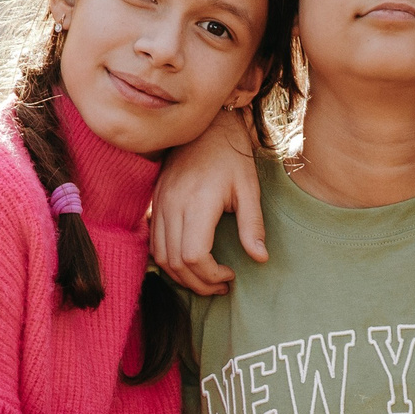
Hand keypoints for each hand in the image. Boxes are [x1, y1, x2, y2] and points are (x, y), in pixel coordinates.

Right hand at [148, 107, 265, 295]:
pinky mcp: (156, 203)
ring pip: (161, 256)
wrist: (207, 127)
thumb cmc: (231, 156)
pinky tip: (189, 263)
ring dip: (181, 276)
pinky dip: (168, 261)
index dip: (211, 275)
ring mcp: (161, 204)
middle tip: (221, 286)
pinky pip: (154, 243)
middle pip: (175, 262)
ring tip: (206, 279)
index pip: (194, 256)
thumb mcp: (249, 189)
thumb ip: (252, 225)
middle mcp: (173, 205)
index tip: (231, 274)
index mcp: (198, 203)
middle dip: (199, 283)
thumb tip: (260, 258)